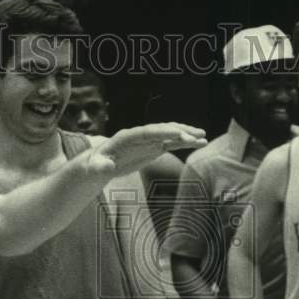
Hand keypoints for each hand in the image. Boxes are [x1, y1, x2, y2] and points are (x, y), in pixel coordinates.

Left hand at [87, 123, 206, 177]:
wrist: (99, 165)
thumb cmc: (95, 166)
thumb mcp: (95, 168)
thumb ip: (100, 167)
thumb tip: (106, 167)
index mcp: (125, 137)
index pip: (146, 132)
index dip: (161, 132)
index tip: (177, 134)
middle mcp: (140, 135)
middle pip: (161, 130)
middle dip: (179, 132)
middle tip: (196, 136)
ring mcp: (149, 140)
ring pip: (169, 134)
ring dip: (186, 135)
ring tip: (203, 138)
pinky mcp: (154, 147)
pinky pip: (172, 143)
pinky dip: (185, 142)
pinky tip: (199, 143)